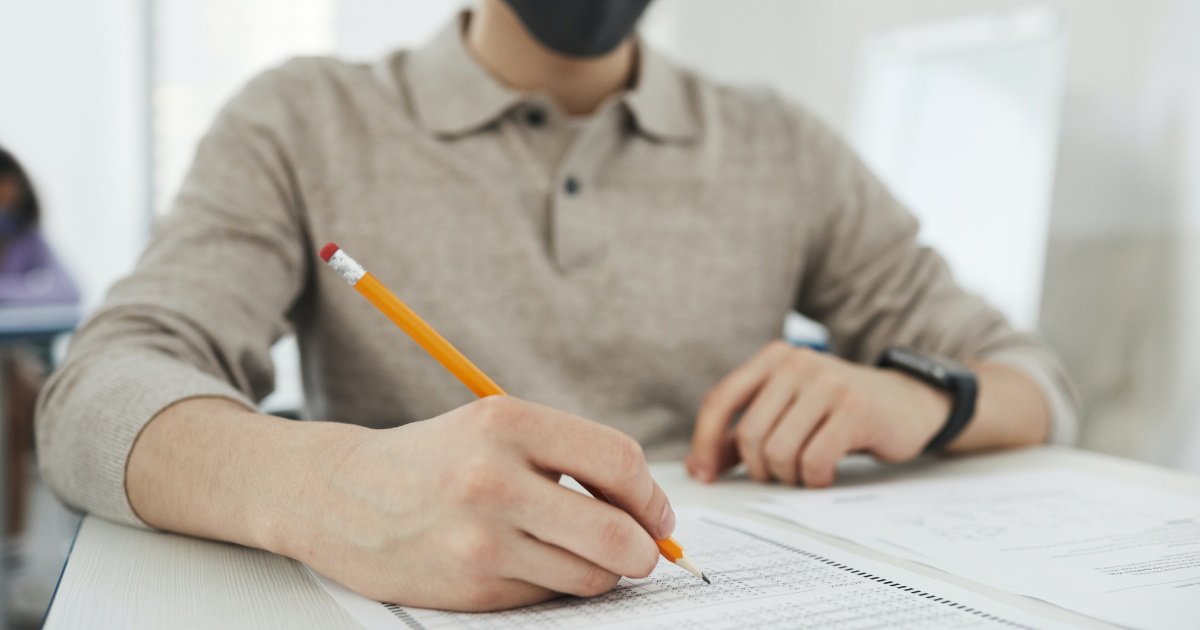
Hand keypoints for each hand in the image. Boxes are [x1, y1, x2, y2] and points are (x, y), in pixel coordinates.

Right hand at [287, 396, 673, 610]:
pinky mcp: (471, 585)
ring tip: (579, 551)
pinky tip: (525, 560)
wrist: (341, 496)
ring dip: (602, 570)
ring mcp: (481, 539)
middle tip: (645, 550)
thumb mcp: (496, 427)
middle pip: (617, 534)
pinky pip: (548, 594)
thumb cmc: (433, 459)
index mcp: (507, 422)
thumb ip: (570, 456)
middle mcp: (494, 478)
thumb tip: (647, 510)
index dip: (652, 496)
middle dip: (645, 550)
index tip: (657, 514)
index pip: (619, 461)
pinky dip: (554, 584)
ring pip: (590, 574)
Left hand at [685, 340, 950, 486]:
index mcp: (772, 358)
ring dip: (789, 476)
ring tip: (807, 470)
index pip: (720, 401)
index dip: (705, 443)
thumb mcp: (789, 410)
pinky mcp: (854, 409)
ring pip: (778, 451)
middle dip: (759, 468)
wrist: (908, 403)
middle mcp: (796, 363)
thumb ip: (745, 433)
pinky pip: (813, 460)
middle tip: (781, 474)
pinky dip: (815, 478)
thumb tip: (699, 467)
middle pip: (749, 435)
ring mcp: (827, 383)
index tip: (705, 475)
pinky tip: (827, 472)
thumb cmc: (839, 412)